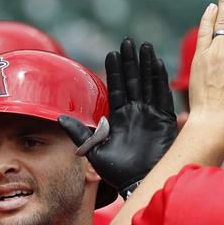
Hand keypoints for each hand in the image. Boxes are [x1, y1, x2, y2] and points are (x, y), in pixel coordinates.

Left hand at [59, 37, 176, 197]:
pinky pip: (162, 96)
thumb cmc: (116, 172)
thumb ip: (80, 134)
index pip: (117, 88)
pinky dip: (160, 80)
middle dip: (130, 61)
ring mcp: (150, 115)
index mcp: (118, 118)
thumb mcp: (94, 151)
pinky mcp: (164, 120)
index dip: (115, 71)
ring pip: (148, 84)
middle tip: (128, 41)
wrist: (138, 184)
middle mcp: (135, 113)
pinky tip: (158, 63)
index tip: (112, 52)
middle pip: (133, 81)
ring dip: (146, 65)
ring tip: (144, 45)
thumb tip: (59, 118)